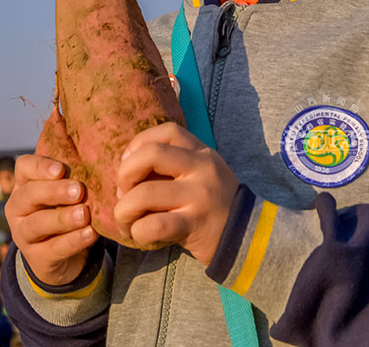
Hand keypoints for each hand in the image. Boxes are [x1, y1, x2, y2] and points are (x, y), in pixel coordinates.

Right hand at [5, 153, 97, 285]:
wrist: (62, 257)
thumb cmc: (65, 210)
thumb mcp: (65, 193)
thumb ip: (74, 177)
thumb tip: (99, 162)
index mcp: (24, 184)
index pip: (24, 167)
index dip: (41, 166)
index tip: (61, 169)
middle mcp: (18, 208)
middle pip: (29, 195)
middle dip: (54, 191)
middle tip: (79, 190)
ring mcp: (23, 234)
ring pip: (38, 224)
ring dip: (62, 218)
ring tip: (84, 214)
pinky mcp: (37, 258)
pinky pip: (53, 249)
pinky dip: (73, 241)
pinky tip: (90, 234)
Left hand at [112, 122, 237, 266]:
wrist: (246, 237)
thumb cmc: (211, 204)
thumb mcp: (200, 174)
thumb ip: (172, 165)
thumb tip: (125, 167)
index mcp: (202, 153)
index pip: (167, 131)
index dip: (138, 144)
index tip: (129, 163)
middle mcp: (202, 169)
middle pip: (150, 155)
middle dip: (124, 173)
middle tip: (123, 192)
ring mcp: (200, 196)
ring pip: (144, 194)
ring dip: (123, 209)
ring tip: (124, 219)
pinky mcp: (195, 225)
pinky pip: (154, 226)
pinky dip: (137, 231)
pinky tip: (139, 234)